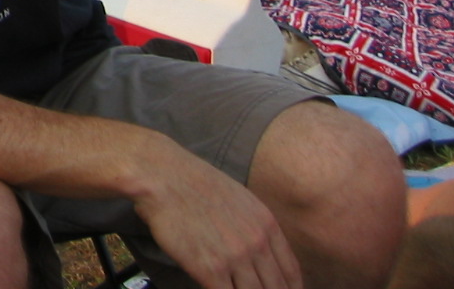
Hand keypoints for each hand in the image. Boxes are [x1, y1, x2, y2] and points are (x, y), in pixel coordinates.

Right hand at [131, 150, 303, 288]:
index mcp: (266, 225)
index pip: (291, 273)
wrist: (162, 176)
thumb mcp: (238, 198)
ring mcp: (235, 258)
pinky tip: (216, 288)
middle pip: (276, 288)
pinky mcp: (210, 269)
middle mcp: (257, 243)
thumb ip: (253, 226)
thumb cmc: (193, 182)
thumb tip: (257, 249)